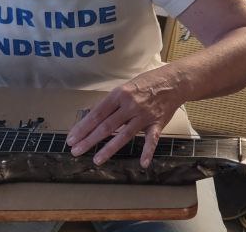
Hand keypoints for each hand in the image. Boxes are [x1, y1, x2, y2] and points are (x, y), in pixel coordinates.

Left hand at [65, 68, 186, 167]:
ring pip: (124, 135)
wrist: (173, 82)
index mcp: (119, 95)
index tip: (72, 138)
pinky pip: (151, 140)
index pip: (97, 114)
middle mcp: (130, 105)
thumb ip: (110, 103)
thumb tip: (90, 114)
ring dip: (109, 149)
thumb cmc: (146, 83)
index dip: (83, 127)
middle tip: (76, 151)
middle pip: (106, 126)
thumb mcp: (124, 88)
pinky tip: (143, 163)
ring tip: (96, 160)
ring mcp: (144, 116)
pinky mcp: (157, 124)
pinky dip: (148, 152)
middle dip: (89, 139)